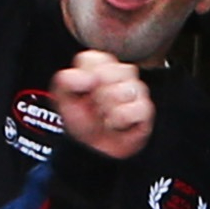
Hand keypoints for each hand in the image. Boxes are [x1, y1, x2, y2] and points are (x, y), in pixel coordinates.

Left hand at [48, 46, 152, 160]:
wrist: (93, 149)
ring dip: (108, 111)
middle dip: (97, 96)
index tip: (83, 91)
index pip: (92, 58)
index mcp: (100, 65)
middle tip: (95, 107)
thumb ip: (66, 80)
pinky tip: (118, 124)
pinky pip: (136, 109)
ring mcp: (136, 89)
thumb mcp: (63, 98)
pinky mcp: (146, 108)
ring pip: (123, 91)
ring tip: (106, 117)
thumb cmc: (82, 121)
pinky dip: (121, 121)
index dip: (83, 78)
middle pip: (108, 74)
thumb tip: (91, 78)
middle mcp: (120, 73)